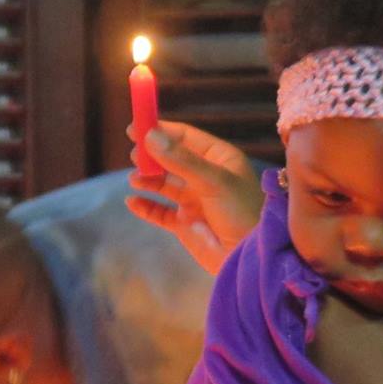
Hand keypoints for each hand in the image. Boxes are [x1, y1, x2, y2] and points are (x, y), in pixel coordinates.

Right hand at [124, 120, 263, 274]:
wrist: (249, 256)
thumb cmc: (240, 212)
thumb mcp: (212, 180)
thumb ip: (180, 159)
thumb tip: (149, 136)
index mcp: (219, 159)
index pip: (186, 137)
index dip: (162, 131)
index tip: (136, 127)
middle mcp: (206, 176)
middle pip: (172, 159)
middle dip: (152, 156)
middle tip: (134, 155)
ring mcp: (194, 200)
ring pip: (164, 183)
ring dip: (148, 179)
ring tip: (135, 178)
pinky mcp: (185, 223)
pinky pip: (160, 211)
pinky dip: (146, 206)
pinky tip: (133, 201)